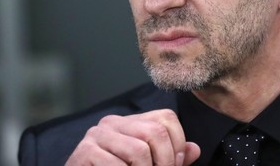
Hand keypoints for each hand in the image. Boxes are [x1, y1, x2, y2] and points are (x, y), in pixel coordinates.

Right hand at [65, 109, 200, 165]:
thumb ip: (170, 159)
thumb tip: (195, 149)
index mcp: (131, 122)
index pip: (167, 118)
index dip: (178, 144)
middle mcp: (113, 122)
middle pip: (156, 132)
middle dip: (165, 162)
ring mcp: (97, 134)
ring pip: (139, 150)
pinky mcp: (85, 151)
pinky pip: (116, 165)